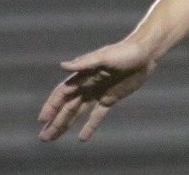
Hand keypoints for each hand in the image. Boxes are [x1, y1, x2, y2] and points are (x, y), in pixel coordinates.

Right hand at [38, 39, 155, 140]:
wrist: (146, 53)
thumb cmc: (125, 51)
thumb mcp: (104, 57)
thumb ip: (83, 63)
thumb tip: (62, 66)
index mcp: (83, 74)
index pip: (63, 93)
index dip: (52, 106)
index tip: (42, 120)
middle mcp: (88, 85)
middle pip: (68, 106)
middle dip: (55, 121)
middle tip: (43, 137)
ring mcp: (98, 92)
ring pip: (78, 112)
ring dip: (66, 124)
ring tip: (53, 137)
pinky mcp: (111, 98)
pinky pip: (97, 115)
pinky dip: (89, 126)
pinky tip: (81, 138)